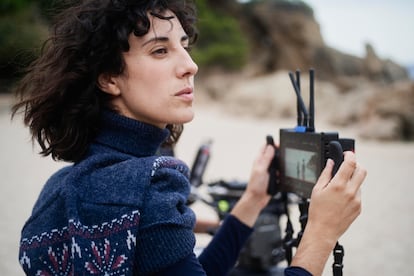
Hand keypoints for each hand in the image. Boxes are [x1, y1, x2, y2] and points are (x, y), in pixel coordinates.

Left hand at [230, 144, 273, 226]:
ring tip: (278, 172)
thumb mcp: (261, 170)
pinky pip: (280, 172)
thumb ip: (266, 158)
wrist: (257, 199)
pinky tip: (280, 177)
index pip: (265, 147)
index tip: (279, 144)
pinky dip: (281, 174)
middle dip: (279, 156)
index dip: (272, 144)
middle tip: (282, 159)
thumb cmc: (256, 186)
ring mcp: (268, 170)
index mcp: (259, 160)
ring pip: (278, 163)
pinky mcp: (272, 177)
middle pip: (273, 154)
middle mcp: (263, 164)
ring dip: (280, 166)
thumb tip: (271, 147)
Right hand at [291, 151, 366, 274]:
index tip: (347, 154)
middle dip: (356, 165)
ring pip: (359, 183)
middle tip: (348, 166)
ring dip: (352, 180)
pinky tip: (340, 199)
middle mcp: (350, 191)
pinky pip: (358, 194)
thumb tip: (331, 162)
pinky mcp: (359, 207)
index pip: (351, 163)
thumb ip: (325, 174)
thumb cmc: (317, 211)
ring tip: (339, 188)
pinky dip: (351, 192)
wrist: (324, 230)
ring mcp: (357, 200)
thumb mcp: (317, 189)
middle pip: (362, 170)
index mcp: (338, 185)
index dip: (350, 155)